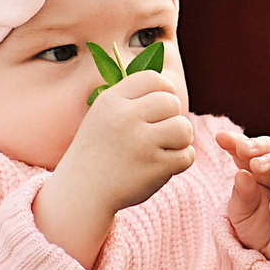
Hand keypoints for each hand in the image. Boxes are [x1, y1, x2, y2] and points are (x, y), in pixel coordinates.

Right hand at [53, 69, 197, 222]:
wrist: (82, 191)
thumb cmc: (99, 150)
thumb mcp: (104, 114)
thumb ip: (132, 98)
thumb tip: (169, 85)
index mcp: (111, 101)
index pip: (153, 78)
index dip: (164, 90)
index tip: (162, 106)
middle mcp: (125, 118)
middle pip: (172, 102)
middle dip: (173, 116)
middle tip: (161, 132)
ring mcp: (141, 143)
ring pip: (184, 128)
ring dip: (181, 138)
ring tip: (167, 146)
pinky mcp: (155, 167)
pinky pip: (187, 155)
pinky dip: (181, 160)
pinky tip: (165, 164)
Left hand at [221, 133, 269, 262]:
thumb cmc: (260, 228)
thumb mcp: (241, 213)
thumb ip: (241, 194)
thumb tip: (241, 174)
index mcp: (265, 169)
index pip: (253, 151)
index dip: (238, 142)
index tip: (221, 138)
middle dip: (261, 146)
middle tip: (243, 148)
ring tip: (257, 165)